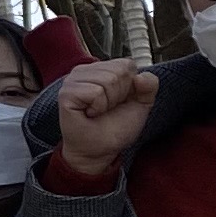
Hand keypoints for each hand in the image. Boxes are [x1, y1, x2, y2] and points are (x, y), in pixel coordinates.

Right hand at [54, 59, 157, 177]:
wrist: (99, 151)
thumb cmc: (113, 129)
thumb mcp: (141, 105)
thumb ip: (149, 86)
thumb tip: (141, 76)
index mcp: (102, 70)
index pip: (126, 64)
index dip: (130, 87)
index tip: (119, 101)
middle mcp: (85, 71)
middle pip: (118, 72)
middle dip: (119, 95)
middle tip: (107, 108)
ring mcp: (73, 80)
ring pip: (107, 80)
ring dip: (108, 102)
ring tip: (98, 111)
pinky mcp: (66, 93)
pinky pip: (95, 92)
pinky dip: (98, 107)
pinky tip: (89, 113)